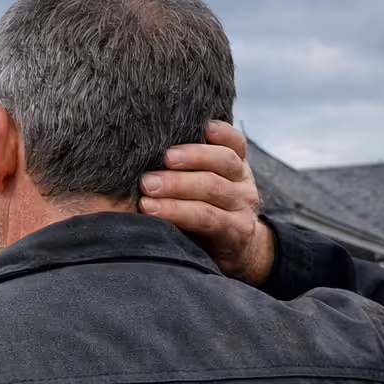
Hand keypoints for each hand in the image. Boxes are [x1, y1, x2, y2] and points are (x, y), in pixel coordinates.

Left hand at [138, 119, 274, 285]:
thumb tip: (140, 153)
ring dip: (175, 186)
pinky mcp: (237, 232)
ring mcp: (243, 208)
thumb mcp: (202, 192)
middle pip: (221, 161)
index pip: (235, 144)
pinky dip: (178, 212)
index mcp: (236, 169)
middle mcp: (244, 184)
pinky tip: (155, 209)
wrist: (234, 257)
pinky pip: (207, 217)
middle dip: (187, 159)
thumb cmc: (203, 219)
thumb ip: (186, 173)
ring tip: (146, 189)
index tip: (202, 126)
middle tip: (153, 165)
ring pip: (212, 187)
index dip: (222, 133)